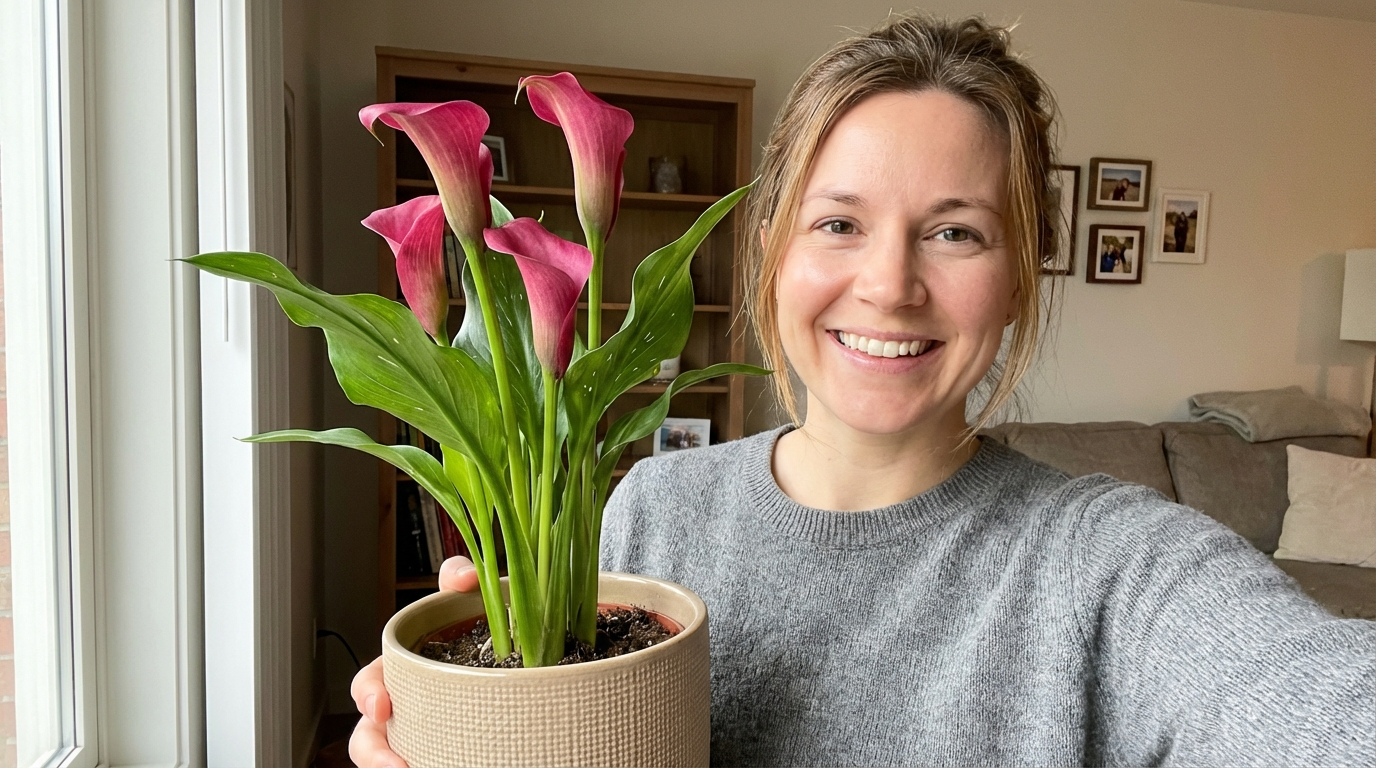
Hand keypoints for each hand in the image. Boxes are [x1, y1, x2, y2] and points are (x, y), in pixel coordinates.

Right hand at [349, 555, 480, 767]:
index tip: (381, 705)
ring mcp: (421, 732)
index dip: (368, 694)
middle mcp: (404, 706)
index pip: (370, 682)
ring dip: (390, 766)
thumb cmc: (477, 634)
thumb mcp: (467, 601)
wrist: (520, 660)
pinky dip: (424, 765)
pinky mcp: (441, 749)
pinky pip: (425, 760)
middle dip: (373, 750)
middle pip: (369, 735)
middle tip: (395, 764)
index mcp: (402, 671)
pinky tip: (445, 767)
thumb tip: (464, 578)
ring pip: (390, 758)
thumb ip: (460, 578)